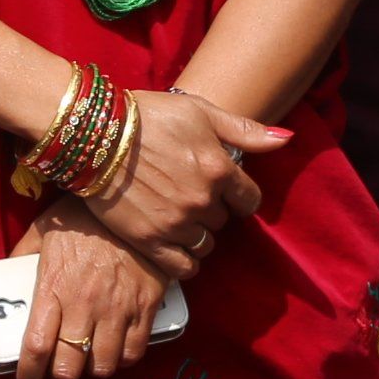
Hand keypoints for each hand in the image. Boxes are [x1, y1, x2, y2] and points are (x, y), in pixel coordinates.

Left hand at [11, 199, 165, 378]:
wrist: (130, 196)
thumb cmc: (82, 215)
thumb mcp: (42, 230)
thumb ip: (21, 256)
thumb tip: (2, 275)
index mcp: (53, 287)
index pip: (36, 345)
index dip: (29, 373)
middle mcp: (83, 304)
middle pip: (70, 366)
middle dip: (62, 375)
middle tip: (62, 368)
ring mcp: (117, 307)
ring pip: (103, 365)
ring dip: (93, 369)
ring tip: (89, 357)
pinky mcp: (145, 306)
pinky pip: (134, 352)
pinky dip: (123, 358)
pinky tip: (115, 348)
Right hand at [83, 89, 280, 278]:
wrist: (94, 133)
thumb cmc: (148, 115)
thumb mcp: (199, 111)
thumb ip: (244, 131)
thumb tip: (285, 139)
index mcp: (219, 169)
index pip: (249, 200)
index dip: (237, 195)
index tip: (223, 189)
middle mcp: (202, 200)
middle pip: (223, 221)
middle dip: (211, 209)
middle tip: (187, 192)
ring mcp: (176, 224)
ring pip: (205, 244)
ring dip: (196, 233)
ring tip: (175, 215)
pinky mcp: (150, 241)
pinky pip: (183, 267)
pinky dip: (183, 260)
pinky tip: (172, 243)